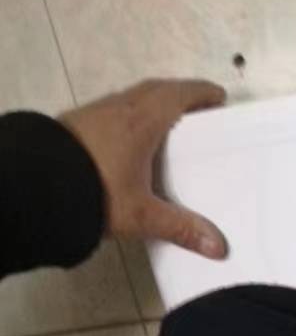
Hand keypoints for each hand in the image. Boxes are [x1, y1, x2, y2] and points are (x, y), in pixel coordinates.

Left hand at [61, 78, 227, 258]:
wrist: (37, 186)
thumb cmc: (94, 192)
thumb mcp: (141, 214)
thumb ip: (180, 228)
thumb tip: (216, 246)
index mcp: (143, 121)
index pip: (179, 95)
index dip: (201, 93)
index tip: (217, 97)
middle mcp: (120, 109)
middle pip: (157, 89)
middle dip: (180, 95)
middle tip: (196, 109)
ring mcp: (96, 113)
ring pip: (133, 97)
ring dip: (153, 102)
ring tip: (165, 123)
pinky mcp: (78, 123)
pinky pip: (113, 109)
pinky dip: (130, 114)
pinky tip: (130, 137)